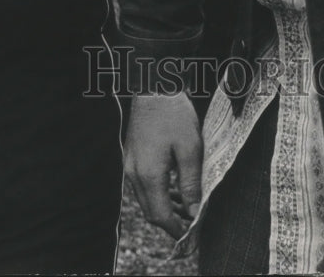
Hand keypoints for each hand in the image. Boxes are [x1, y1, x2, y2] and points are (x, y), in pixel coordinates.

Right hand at [124, 93, 202, 238]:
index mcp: (148, 174)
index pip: (160, 216)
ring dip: (164, 207)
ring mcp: (130, 165)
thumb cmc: (174, 114)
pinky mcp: (131, 156)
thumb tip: (193, 212)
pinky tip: (174, 187)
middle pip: (151, 211)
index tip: (192, 236)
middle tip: (191, 224)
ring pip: (146, 198)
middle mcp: (134, 173)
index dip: (176, 230)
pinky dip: (157, 192)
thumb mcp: (190, 149)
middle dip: (170, 222)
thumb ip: (190, 184)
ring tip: (186, 206)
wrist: (154, 87)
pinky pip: (142, 184)